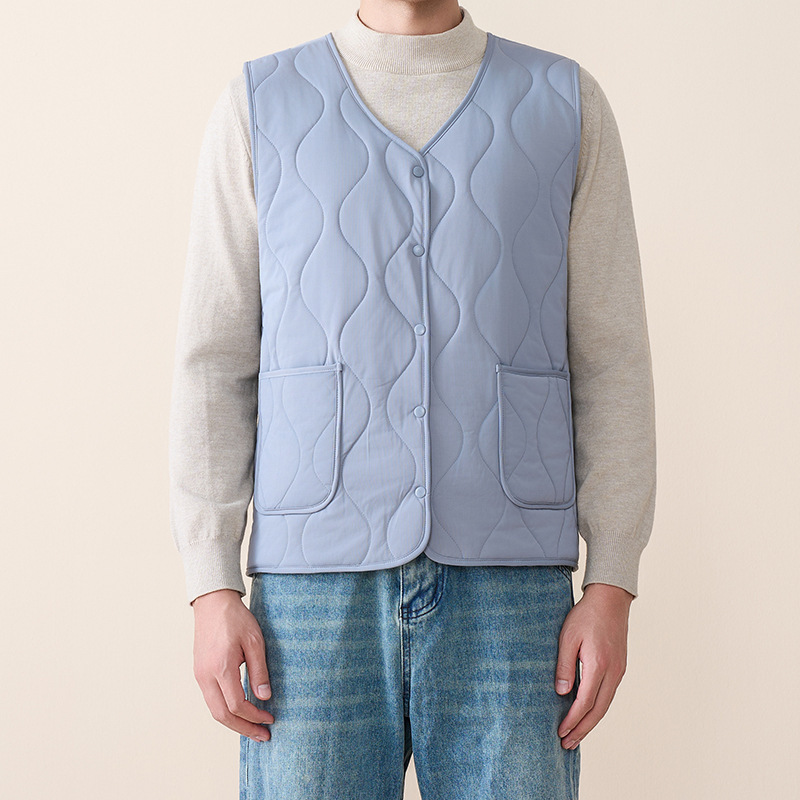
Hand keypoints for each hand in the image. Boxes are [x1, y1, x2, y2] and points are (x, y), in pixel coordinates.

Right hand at [191, 589, 274, 742]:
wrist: (213, 603)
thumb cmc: (236, 619)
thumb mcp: (255, 641)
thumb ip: (259, 671)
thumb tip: (264, 697)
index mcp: (221, 668)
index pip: (237, 705)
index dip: (254, 716)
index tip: (270, 718)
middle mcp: (206, 676)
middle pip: (222, 715)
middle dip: (243, 728)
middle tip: (263, 736)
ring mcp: (200, 675)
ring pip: (214, 710)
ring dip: (234, 722)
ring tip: (253, 728)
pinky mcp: (199, 672)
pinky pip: (211, 699)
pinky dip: (225, 710)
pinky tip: (240, 711)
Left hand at [554, 582, 633, 748]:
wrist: (610, 599)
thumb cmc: (586, 615)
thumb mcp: (567, 637)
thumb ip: (565, 665)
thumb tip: (561, 693)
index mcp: (599, 665)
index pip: (585, 702)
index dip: (573, 720)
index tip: (560, 732)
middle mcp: (613, 672)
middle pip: (598, 710)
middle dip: (582, 730)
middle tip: (567, 744)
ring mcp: (619, 671)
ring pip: (605, 705)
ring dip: (591, 722)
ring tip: (576, 735)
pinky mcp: (620, 667)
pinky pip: (608, 694)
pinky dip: (597, 708)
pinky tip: (587, 713)